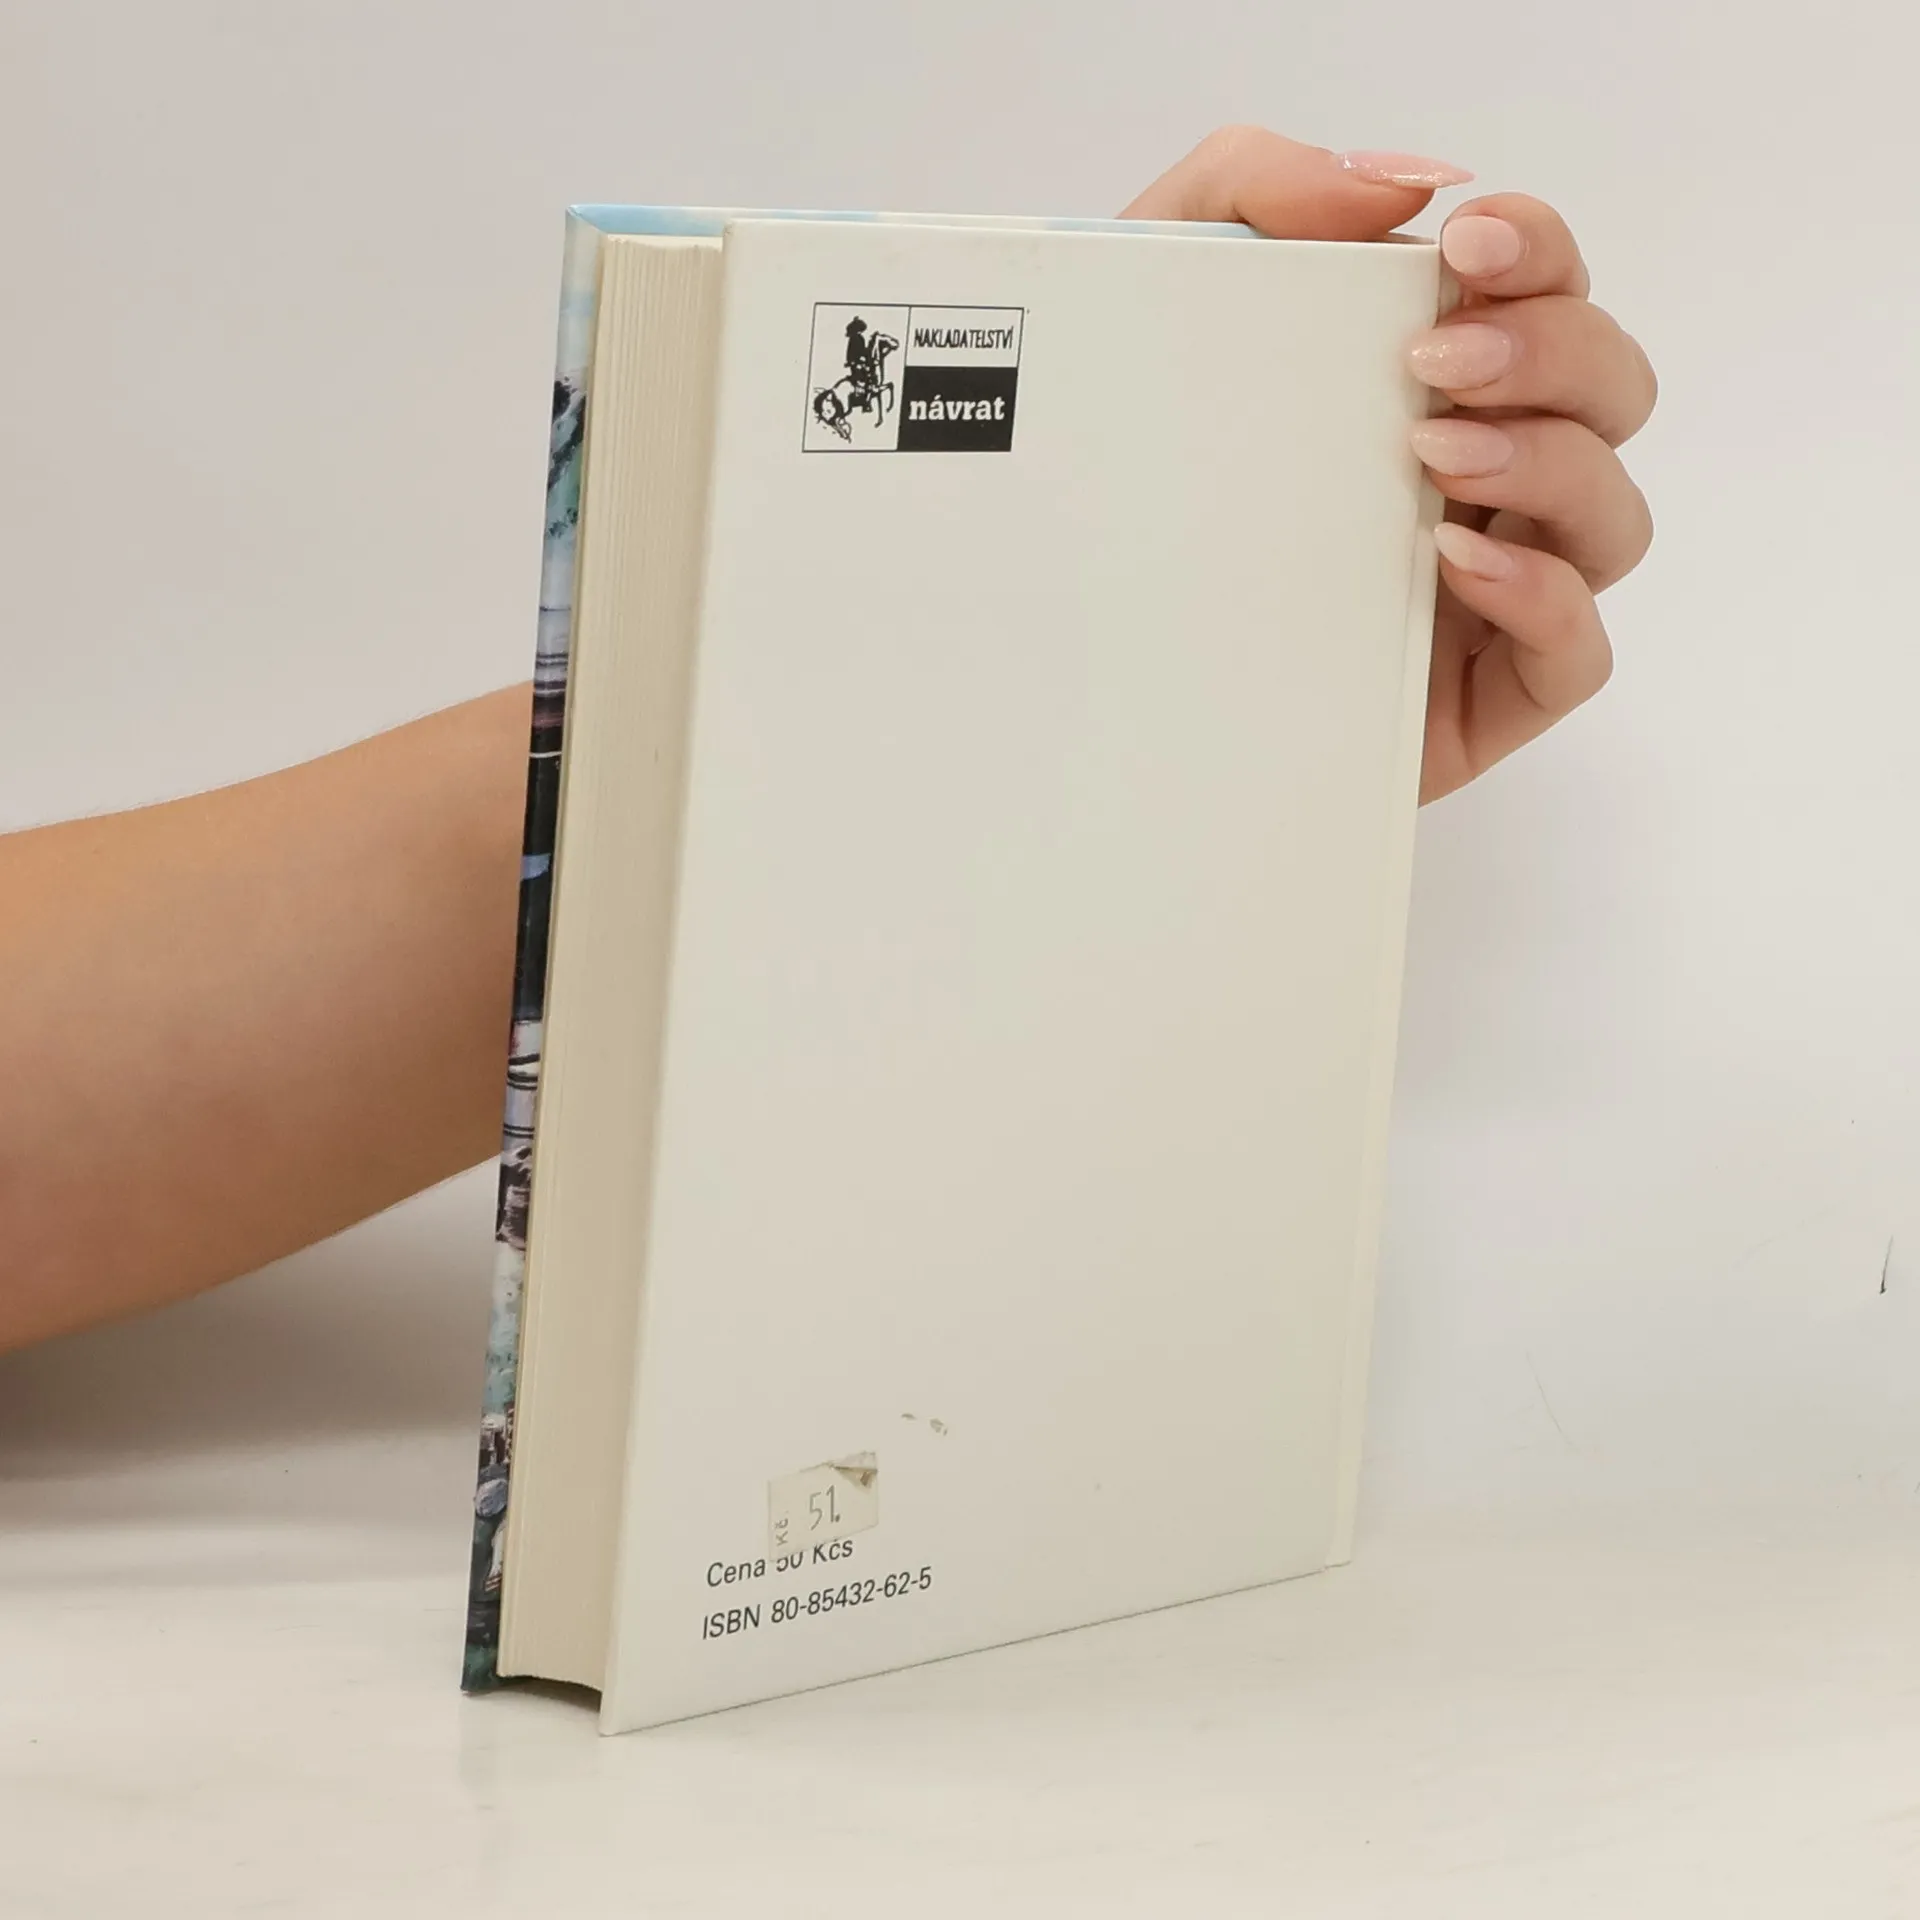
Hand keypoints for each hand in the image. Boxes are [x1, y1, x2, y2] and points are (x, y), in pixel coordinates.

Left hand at [1124, 127, 1655, 801]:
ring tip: (1433, 458)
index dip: (1540, 252)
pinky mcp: (1478, 699)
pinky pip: (1577, 652)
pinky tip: (1454, 563)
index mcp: (1437, 381)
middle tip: (1435, 362)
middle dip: (1553, 354)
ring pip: (1611, 517)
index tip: (1466, 244)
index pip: (1547, 291)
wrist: (1073, 648)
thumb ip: (1255, 189)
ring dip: (1549, 466)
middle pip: (1610, 392)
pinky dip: (1542, 596)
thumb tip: (1407, 182)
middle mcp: (1484, 476)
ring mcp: (1491, 590)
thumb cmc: (1132, 473)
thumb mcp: (1156, 292)